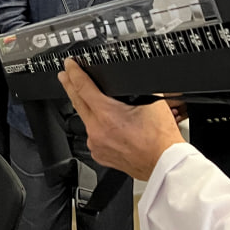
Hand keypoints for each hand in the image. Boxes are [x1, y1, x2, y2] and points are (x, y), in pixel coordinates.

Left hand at [58, 58, 184, 181]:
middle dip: (69, 86)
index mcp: (107, 114)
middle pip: (76, 102)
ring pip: (85, 120)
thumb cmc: (160, 139)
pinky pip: (93, 136)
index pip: (83, 87)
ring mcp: (96, 145)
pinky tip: (104, 124)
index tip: (69, 65)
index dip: (74, 72)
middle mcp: (97, 130)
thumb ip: (138, 87)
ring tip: (86, 98)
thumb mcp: (153, 100)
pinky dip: (96, 127)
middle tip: (65, 75)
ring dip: (85, 108)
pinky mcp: (100, 155)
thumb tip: (132, 79)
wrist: (165, 164)